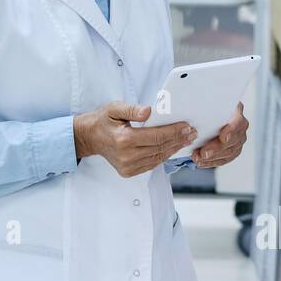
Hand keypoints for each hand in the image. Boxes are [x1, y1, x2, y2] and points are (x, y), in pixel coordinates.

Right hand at [73, 103, 195, 177]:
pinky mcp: (128, 172)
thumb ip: (132, 109)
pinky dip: (163, 156)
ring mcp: (128, 166)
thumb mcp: (114, 108)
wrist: (89, 137)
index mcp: (124, 139)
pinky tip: (171, 148)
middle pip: (160, 148)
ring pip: (158, 158)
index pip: (156, 136)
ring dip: (173, 149)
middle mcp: (127, 156)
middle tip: (191, 133)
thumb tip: (149, 111)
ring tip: (185, 140)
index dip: (174, 132)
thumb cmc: (103, 121)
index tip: (187, 126)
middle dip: (178, 140)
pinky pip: (152, 164)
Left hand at [190, 102, 248, 167]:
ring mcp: (239, 138)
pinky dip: (213, 162)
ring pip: (230, 151)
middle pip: (234, 140)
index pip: (238, 122)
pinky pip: (225, 158)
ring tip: (198, 158)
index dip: (231, 130)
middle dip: (217, 148)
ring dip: (213, 157)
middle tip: (203, 153)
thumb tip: (189, 110)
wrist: (210, 110)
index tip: (223, 137)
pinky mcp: (234, 148)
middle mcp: (240, 125)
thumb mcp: (205, 100)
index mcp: (236, 110)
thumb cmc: (206, 103)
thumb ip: (202, 104)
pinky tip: (202, 163)